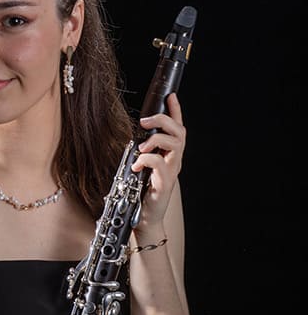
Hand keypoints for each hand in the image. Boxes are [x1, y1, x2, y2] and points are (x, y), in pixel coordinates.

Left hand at [131, 92, 185, 233]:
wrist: (144, 219)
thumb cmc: (141, 193)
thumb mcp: (142, 167)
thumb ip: (143, 152)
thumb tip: (135, 137)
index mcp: (170, 156)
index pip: (177, 128)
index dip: (176, 111)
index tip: (170, 96)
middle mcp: (175, 161)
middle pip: (179, 131)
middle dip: (164, 120)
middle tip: (145, 120)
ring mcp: (172, 172)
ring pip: (175, 144)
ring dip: (156, 139)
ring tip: (141, 147)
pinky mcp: (165, 183)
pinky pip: (160, 163)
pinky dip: (146, 159)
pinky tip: (137, 166)